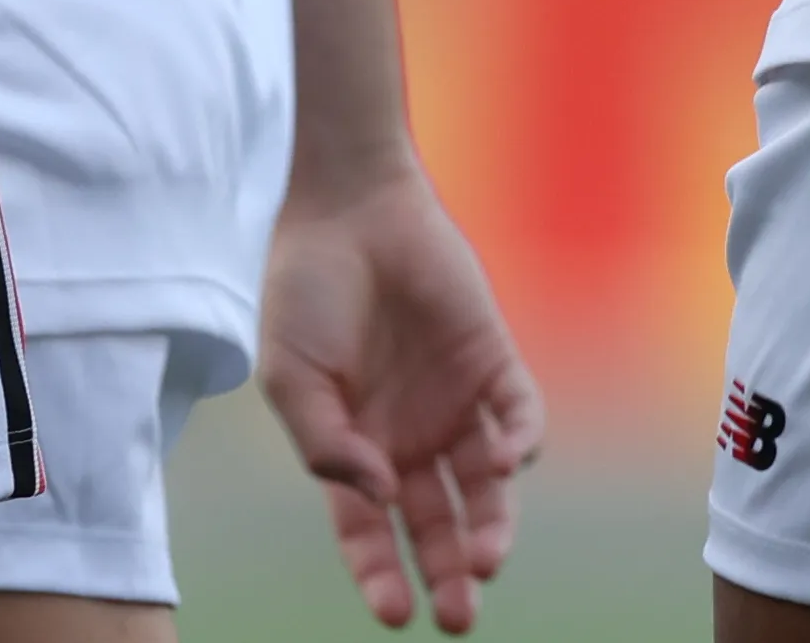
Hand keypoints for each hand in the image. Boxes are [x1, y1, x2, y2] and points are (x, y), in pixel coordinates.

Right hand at [260, 164, 548, 632]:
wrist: (348, 209)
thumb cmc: (305, 291)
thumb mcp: (290, 377)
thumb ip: (325, 446)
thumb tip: (382, 500)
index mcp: (356, 448)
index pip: (371, 532)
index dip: (380, 575)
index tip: (394, 614)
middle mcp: (409, 436)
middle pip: (437, 524)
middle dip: (447, 573)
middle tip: (458, 615)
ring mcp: (455, 402)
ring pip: (486, 487)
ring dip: (490, 527)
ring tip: (484, 559)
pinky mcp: (493, 362)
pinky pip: (519, 417)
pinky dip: (518, 445)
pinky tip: (501, 465)